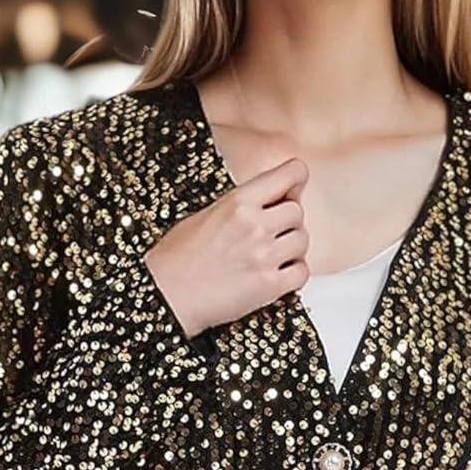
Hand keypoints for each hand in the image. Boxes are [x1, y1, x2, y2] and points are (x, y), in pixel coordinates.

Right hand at [143, 156, 311, 339]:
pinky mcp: (269, 286)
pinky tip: (276, 274)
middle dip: (288, 222)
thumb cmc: (177, 259)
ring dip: (292, 248)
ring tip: (271, 255)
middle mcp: (255, 225)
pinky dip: (294, 273)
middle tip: (270, 233)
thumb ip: (241, 204)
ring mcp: (264, 256)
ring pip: (303, 241)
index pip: (292, 174)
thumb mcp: (205, 214)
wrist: (167, 295)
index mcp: (239, 202)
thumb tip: (270, 200)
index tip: (292, 189)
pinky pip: (302, 272)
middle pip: (298, 211)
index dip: (295, 181)